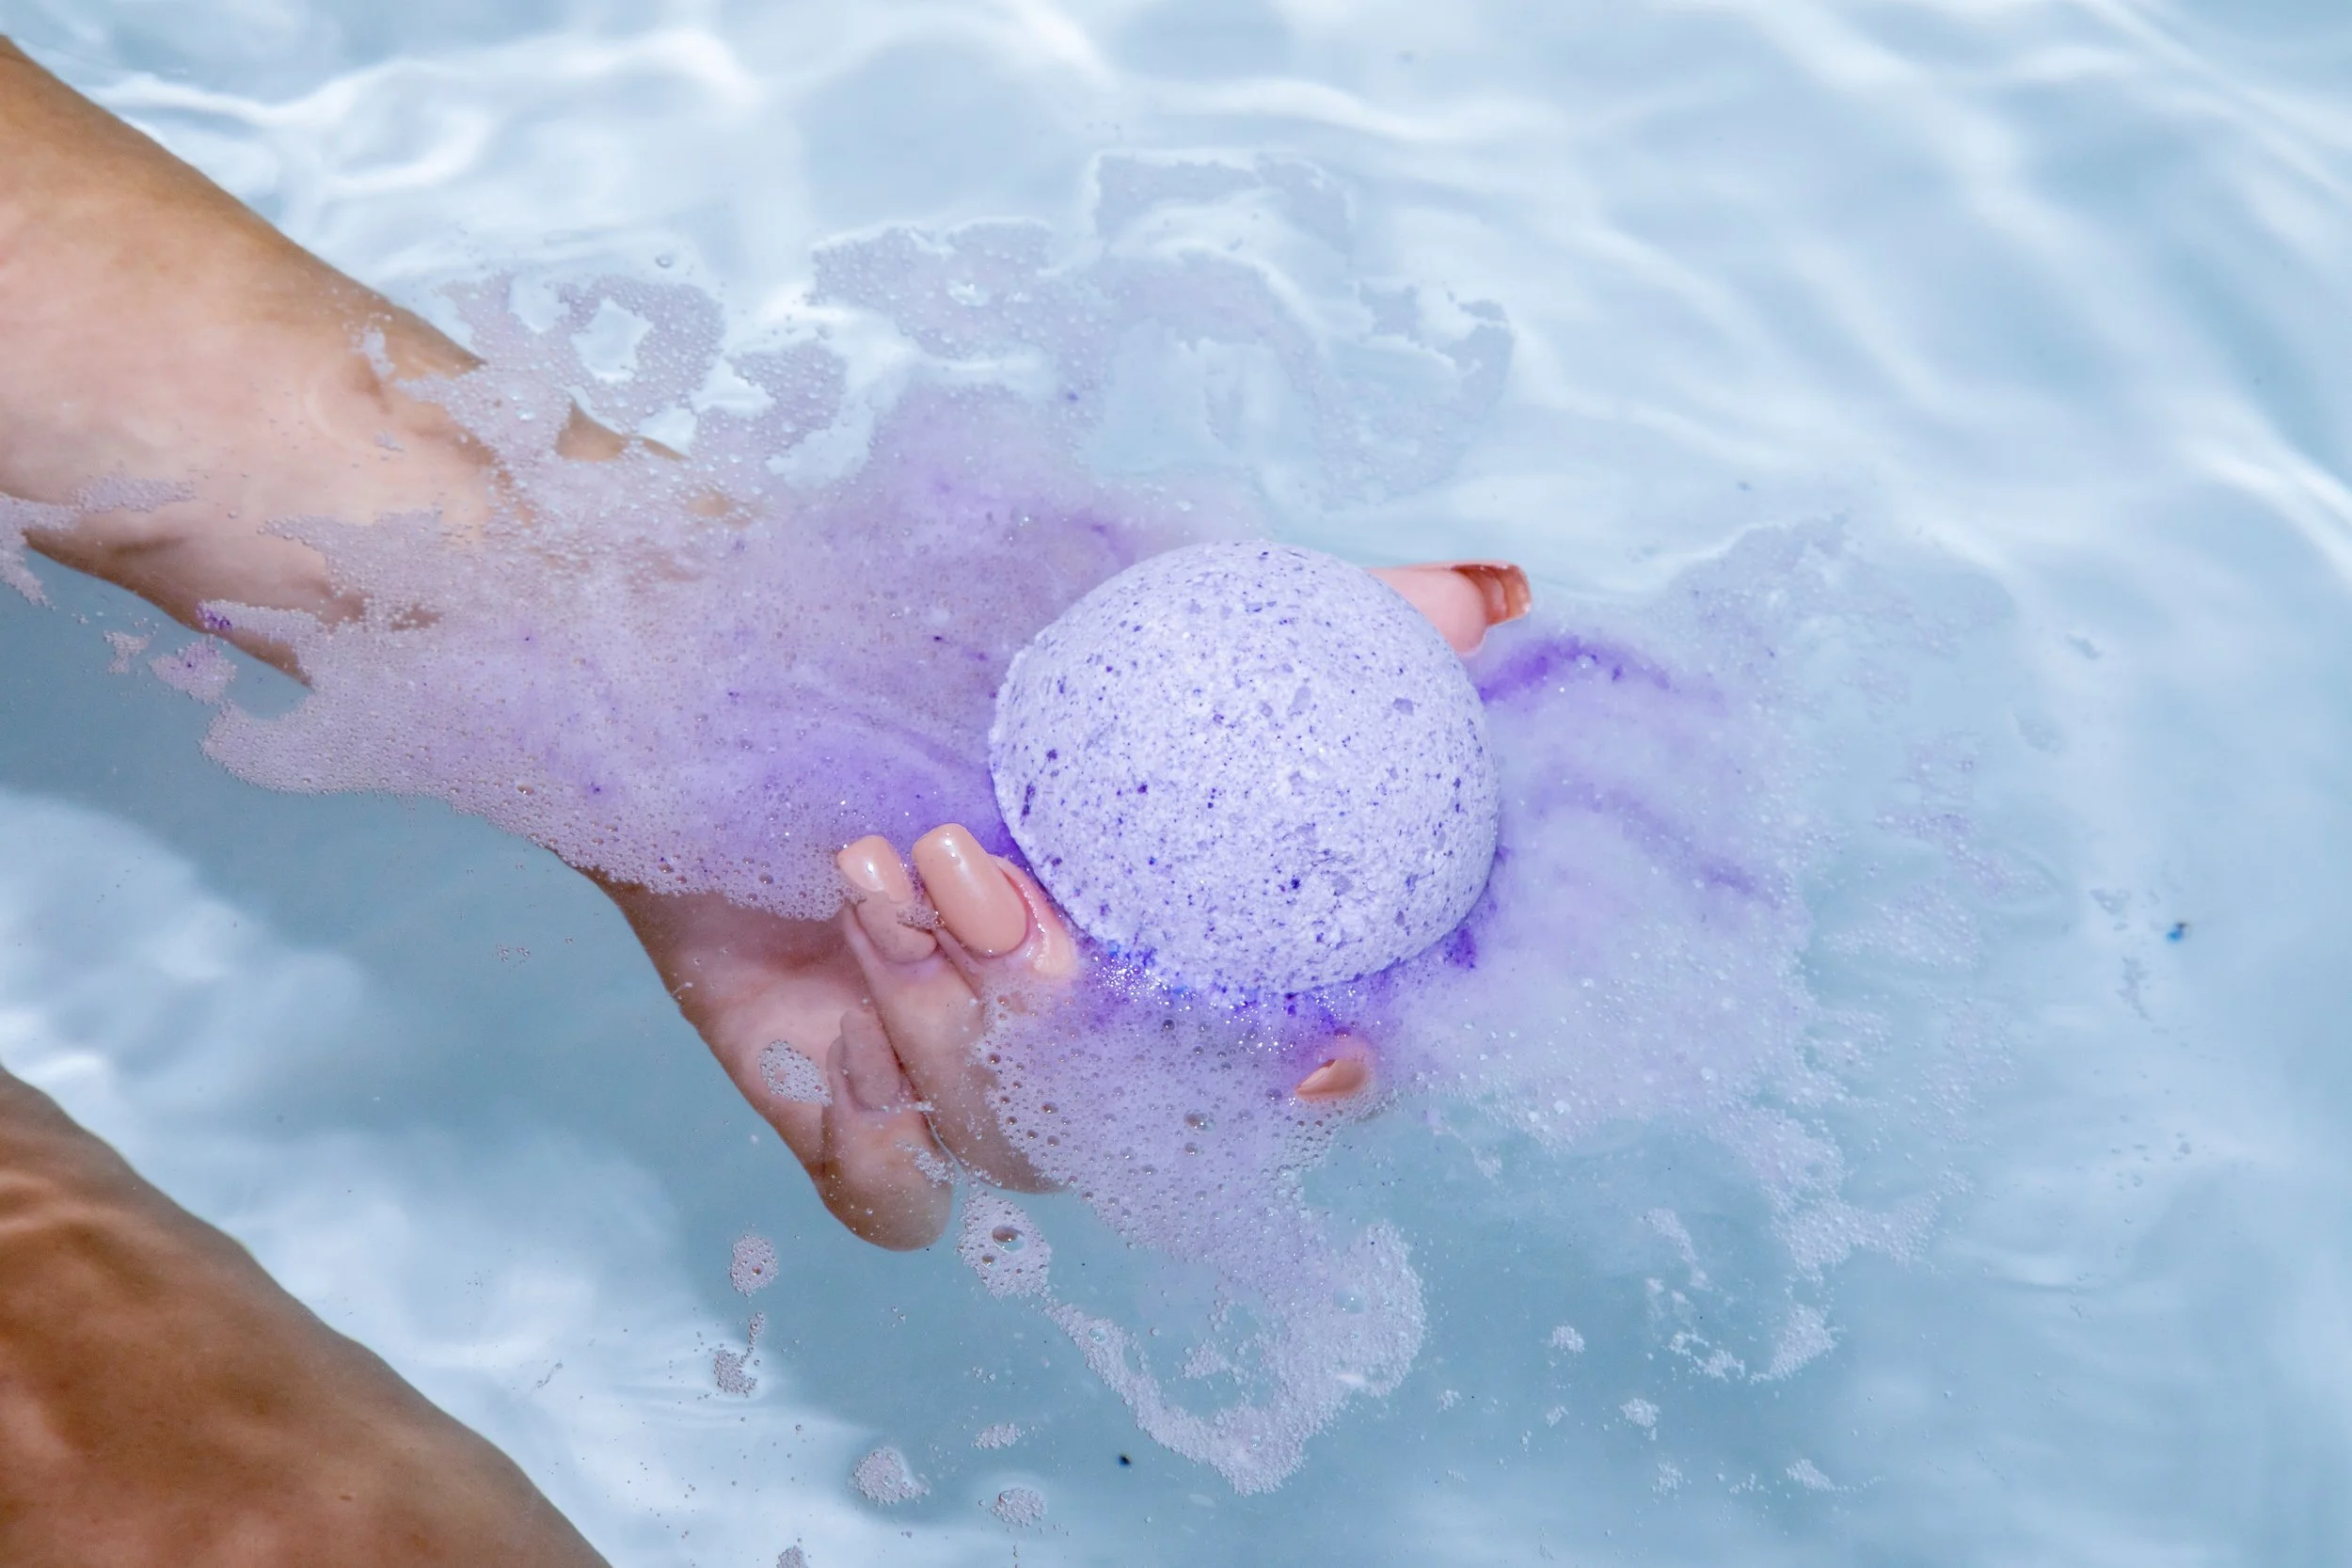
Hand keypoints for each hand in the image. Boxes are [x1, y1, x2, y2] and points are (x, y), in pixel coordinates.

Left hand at [609, 560, 1526, 1249]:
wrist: (708, 657)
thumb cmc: (929, 633)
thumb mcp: (1119, 605)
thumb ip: (1317, 613)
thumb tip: (1496, 594)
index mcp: (1177, 944)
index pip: (1301, 1062)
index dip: (1335, 1082)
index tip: (1322, 1051)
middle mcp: (1091, 1034)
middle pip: (1142, 1114)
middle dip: (1053, 1003)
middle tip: (966, 863)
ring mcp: (972, 1081)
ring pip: (1014, 1145)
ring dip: (939, 1015)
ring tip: (869, 870)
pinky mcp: (849, 1116)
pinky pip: (895, 1208)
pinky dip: (876, 1148)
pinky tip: (835, 1035)